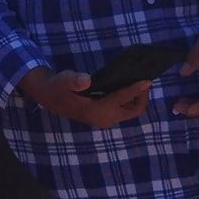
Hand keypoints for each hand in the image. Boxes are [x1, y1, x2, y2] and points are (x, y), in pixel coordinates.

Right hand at [18, 67, 151, 128]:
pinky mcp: (105, 116)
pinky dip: (130, 99)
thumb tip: (86, 80)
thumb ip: (74, 80)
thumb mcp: (64, 80)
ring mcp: (105, 119)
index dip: (136, 90)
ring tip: (139, 80)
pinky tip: (129, 84)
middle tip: (144, 79)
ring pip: (130, 111)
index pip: (122, 99)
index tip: (147, 80)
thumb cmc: (59, 87)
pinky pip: (124, 109)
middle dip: (141, 96)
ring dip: (137, 98)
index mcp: (96, 110)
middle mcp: (104, 118)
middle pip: (133, 110)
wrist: (50, 97)